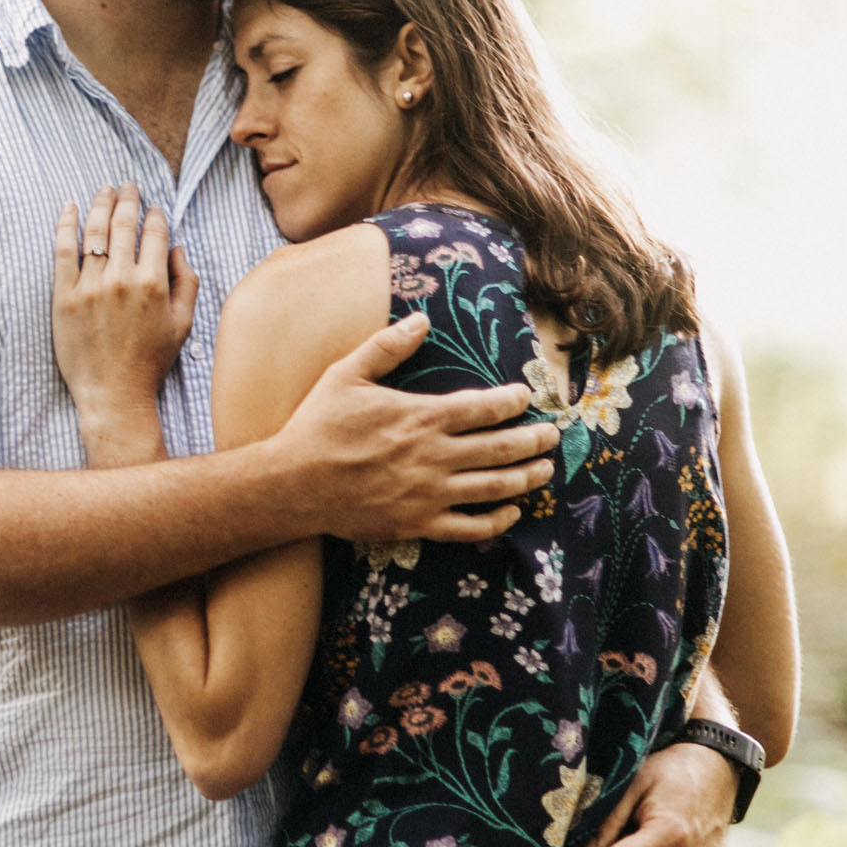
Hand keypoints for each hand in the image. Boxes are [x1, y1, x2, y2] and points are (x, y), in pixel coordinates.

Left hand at [52, 184, 198, 456]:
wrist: (113, 394)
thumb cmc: (150, 362)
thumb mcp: (183, 324)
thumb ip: (187, 282)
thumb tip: (178, 249)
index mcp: (154, 283)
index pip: (154, 233)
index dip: (154, 215)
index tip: (153, 207)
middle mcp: (122, 279)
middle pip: (123, 224)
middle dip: (127, 199)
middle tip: (127, 185)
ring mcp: (91, 286)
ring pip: (94, 231)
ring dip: (100, 203)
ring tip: (103, 190)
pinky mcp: (65, 296)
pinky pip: (63, 251)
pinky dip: (66, 225)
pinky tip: (70, 207)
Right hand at [278, 314, 559, 545]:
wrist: (293, 484)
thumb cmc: (318, 426)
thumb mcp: (346, 374)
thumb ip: (387, 346)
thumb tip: (420, 319)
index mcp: (422, 417)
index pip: (484, 407)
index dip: (513, 401)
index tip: (527, 396)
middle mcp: (434, 456)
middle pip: (501, 448)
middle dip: (534, 440)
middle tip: (553, 435)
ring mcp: (430, 494)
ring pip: (494, 487)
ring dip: (525, 478)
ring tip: (543, 470)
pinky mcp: (419, 524)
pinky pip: (470, 527)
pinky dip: (497, 522)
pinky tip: (512, 513)